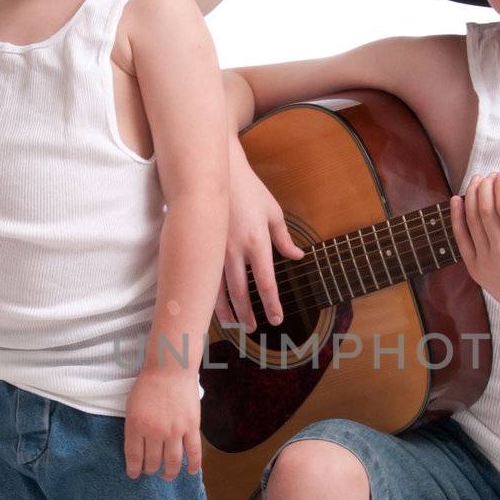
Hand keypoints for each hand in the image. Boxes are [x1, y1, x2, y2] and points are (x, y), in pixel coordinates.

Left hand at [123, 365, 201, 480]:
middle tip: (151, 472)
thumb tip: (137, 446)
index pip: (134, 456)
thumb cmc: (148, 384)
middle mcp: (155, 432)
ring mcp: (175, 431)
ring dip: (169, 473)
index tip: (134, 474)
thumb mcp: (131, 406)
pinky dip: (193, 464)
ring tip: (167, 476)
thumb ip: (134, 427)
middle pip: (153, 461)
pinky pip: (194, 451)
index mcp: (137, 425)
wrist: (170, 368)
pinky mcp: (191, 427)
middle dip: (150, 470)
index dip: (134, 469)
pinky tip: (190, 471)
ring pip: (172, 461)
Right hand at [216, 145, 303, 329]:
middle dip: (248, 314)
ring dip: (227, 311)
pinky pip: (205, 277)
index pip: (266, 282)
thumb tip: (297, 257)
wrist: (214, 172)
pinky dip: (210, 295)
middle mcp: (235, 251)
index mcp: (257, 243)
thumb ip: (284, 238)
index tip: (276, 319)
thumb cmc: (248, 189)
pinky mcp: (202, 246)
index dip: (272, 304)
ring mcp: (215, 250)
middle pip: (242, 293)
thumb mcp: (273, 211)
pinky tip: (213, 305)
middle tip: (255, 328)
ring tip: (234, 324)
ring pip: (219, 290)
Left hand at [450, 172, 499, 328]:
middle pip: (485, 211)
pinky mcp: (475, 270)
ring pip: (472, 221)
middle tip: (489, 175)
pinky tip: (458, 200)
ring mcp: (486, 263)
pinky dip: (457, 217)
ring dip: (472, 196)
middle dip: (485, 187)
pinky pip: (461, 238)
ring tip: (477, 181)